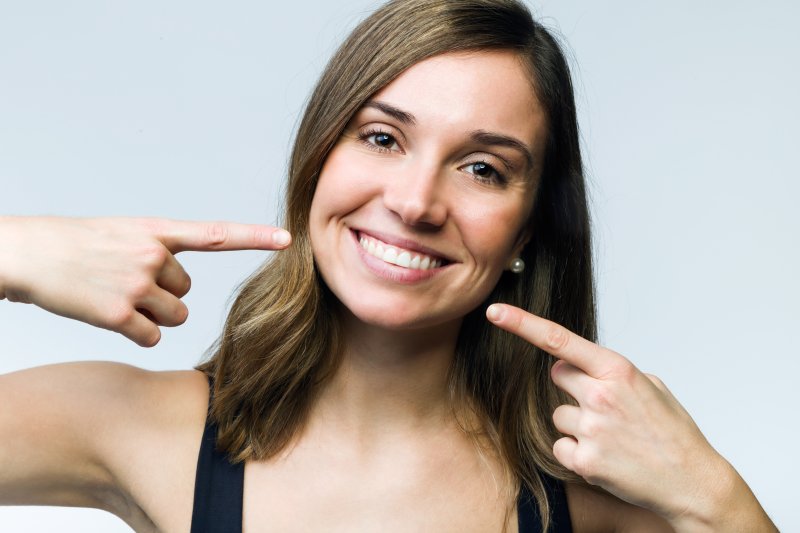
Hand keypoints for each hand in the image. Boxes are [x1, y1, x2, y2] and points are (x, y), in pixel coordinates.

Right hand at [1, 216, 290, 346]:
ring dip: (153, 315)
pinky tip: (111, 316)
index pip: (215, 234)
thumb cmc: (77, 245)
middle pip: (187, 291)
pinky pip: (152, 336)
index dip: (255, 237)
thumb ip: (159, 250)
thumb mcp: (123, 233)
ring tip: (118, 296)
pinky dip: (138, 333)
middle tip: (125, 280)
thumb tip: (181, 287)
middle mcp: (152, 255)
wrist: (29, 254)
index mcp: (156, 231)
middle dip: (163, 293)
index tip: (289, 239)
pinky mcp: (118, 314)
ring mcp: (135, 284)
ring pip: (175, 316)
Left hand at [485, 303, 729, 523]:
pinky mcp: (584, 461)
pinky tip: (605, 456)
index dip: (522, 323)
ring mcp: (591, 429)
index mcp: (618, 371)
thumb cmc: (673, 432)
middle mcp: (600, 396)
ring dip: (577, 423)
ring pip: (557, 415)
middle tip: (604, 405)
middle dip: (573, 385)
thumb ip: (611, 372)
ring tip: (612, 437)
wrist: (693, 482)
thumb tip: (578, 366)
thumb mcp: (651, 386)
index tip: (495, 312)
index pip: (559, 340)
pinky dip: (576, 452)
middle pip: (557, 375)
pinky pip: (560, 446)